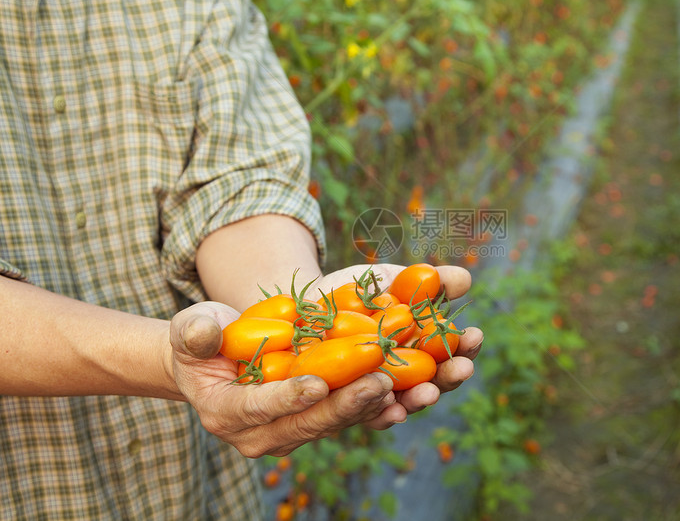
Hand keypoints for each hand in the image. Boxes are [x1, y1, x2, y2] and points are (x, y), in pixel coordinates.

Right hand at [169, 301, 396, 456]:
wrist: (218, 359)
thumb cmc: (202, 339)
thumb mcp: (191, 328)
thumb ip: (195, 331)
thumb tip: (204, 332)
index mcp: (225, 412)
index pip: (258, 408)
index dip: (287, 397)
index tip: (317, 384)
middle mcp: (257, 434)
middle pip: (305, 422)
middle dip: (344, 403)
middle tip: (379, 382)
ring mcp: (287, 433)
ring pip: (331, 423)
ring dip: (367, 407)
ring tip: (399, 386)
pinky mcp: (312, 423)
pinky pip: (345, 418)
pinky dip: (374, 408)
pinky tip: (405, 396)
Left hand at [307, 264, 483, 428]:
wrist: (298, 308)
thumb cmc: (352, 294)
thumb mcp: (389, 281)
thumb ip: (427, 282)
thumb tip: (464, 278)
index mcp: (419, 354)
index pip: (450, 355)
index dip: (465, 348)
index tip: (475, 335)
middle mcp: (400, 382)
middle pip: (432, 386)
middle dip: (448, 379)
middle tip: (462, 368)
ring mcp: (371, 398)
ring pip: (399, 405)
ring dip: (417, 400)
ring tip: (428, 392)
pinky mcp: (340, 408)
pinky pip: (359, 416)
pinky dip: (376, 413)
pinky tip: (389, 407)